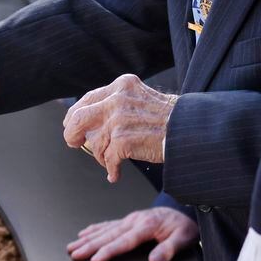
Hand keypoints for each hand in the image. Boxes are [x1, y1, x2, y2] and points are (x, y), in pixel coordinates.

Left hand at [63, 73, 177, 182]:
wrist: (189, 129)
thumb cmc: (169, 118)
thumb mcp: (141, 97)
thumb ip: (118, 103)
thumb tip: (91, 121)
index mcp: (121, 86)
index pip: (87, 98)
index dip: (75, 114)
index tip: (71, 125)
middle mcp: (117, 99)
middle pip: (78, 118)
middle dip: (72, 134)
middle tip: (74, 143)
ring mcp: (119, 120)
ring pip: (94, 144)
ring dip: (102, 157)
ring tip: (112, 162)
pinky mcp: (122, 140)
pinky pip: (107, 161)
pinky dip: (111, 170)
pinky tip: (115, 174)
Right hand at [68, 206, 198, 260]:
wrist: (185, 211)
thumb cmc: (184, 226)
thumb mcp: (184, 238)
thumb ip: (169, 250)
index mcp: (147, 225)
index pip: (125, 241)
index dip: (109, 250)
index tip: (95, 259)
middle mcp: (135, 220)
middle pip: (109, 235)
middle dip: (90, 245)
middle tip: (74, 254)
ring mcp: (130, 219)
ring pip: (105, 229)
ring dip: (88, 238)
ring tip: (72, 246)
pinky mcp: (129, 219)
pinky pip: (108, 224)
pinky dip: (95, 228)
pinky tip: (84, 233)